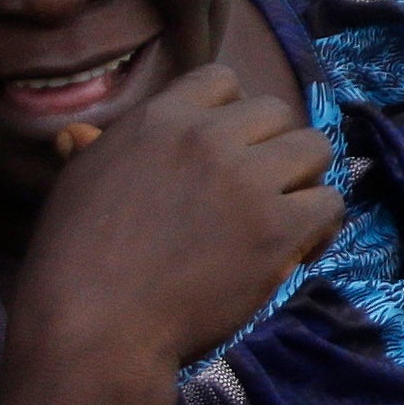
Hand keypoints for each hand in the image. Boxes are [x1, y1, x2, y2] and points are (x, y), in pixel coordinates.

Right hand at [20, 61, 341, 374]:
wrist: (94, 324)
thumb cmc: (73, 261)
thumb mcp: (77, 187)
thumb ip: (94, 151)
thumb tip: (76, 135)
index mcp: (158, 119)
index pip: (221, 80)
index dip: (231, 112)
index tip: (228, 148)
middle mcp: (208, 138)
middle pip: (276, 112)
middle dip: (273, 146)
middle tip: (261, 188)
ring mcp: (247, 181)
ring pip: (315, 148)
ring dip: (305, 178)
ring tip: (287, 212)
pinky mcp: (277, 228)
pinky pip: (330, 203)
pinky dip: (322, 226)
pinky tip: (301, 249)